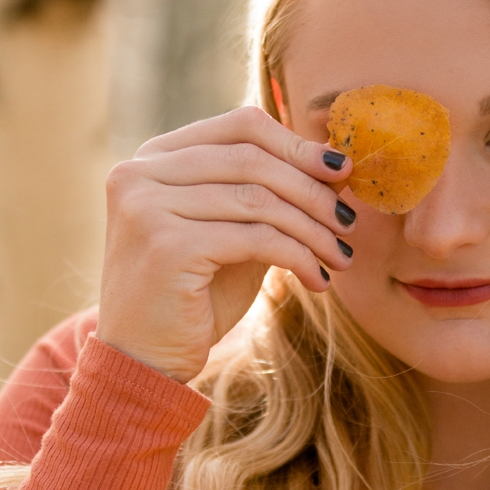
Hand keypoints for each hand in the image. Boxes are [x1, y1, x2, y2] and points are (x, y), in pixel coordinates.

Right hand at [97, 106, 355, 378]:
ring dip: (313, 229)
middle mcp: (140, 175)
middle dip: (313, 190)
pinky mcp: (167, 245)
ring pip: (259, 199)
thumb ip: (264, 195)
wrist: (140, 362)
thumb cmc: (189, 299)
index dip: (296, 145)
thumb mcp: (230, 234)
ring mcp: (148, 207)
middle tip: (349, 220)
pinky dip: (299, 257)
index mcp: (151, 160)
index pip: (239, 127)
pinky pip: (257, 238)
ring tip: (340, 255)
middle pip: (253, 159)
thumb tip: (336, 165)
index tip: (340, 173)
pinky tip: (317, 280)